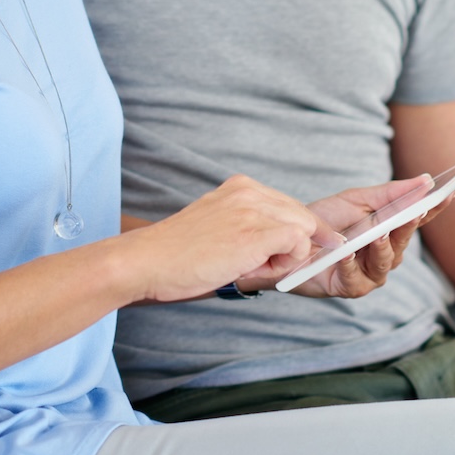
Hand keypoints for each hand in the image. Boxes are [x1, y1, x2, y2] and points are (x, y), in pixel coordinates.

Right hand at [122, 174, 325, 303]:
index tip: (303, 248)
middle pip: (302, 214)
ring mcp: (252, 210)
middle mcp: (248, 191)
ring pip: (304, 228)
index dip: (298, 229)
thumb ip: (248, 223)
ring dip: (288, 254)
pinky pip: (298, 243)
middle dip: (295, 243)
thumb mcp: (218, 223)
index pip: (288, 204)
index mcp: (239, 186)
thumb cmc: (179, 253)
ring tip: (253, 266)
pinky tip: (257, 269)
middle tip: (265, 265)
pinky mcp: (255, 233)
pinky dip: (287, 262)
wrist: (150, 260)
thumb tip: (286, 242)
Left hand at [281, 175, 452, 298]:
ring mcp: (371, 274)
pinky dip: (350, 264)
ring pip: (385, 262)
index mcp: (390, 231)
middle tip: (415, 210)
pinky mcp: (350, 288)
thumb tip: (426, 180)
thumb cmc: (327, 220)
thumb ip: (391, 193)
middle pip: (403, 240)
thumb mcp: (357, 200)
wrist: (292, 238)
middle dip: (409, 225)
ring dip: (382, 247)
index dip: (436, 207)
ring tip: (378, 233)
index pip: (417, 219)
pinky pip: (355, 277)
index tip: (451, 190)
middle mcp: (386, 254)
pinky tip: (347, 252)